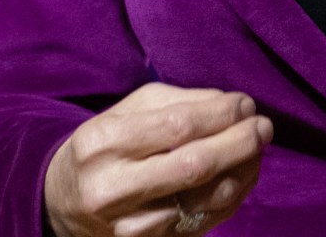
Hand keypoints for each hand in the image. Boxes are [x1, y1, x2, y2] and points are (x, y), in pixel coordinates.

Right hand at [43, 83, 273, 236]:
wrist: (62, 205)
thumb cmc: (102, 149)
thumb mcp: (123, 113)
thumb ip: (176, 102)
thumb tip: (230, 104)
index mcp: (103, 143)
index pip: (178, 126)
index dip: (221, 114)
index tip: (245, 103)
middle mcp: (114, 188)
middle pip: (196, 166)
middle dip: (241, 142)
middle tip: (263, 126)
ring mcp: (132, 225)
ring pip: (208, 199)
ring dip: (244, 170)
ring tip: (257, 149)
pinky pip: (207, 222)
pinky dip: (233, 195)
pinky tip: (242, 174)